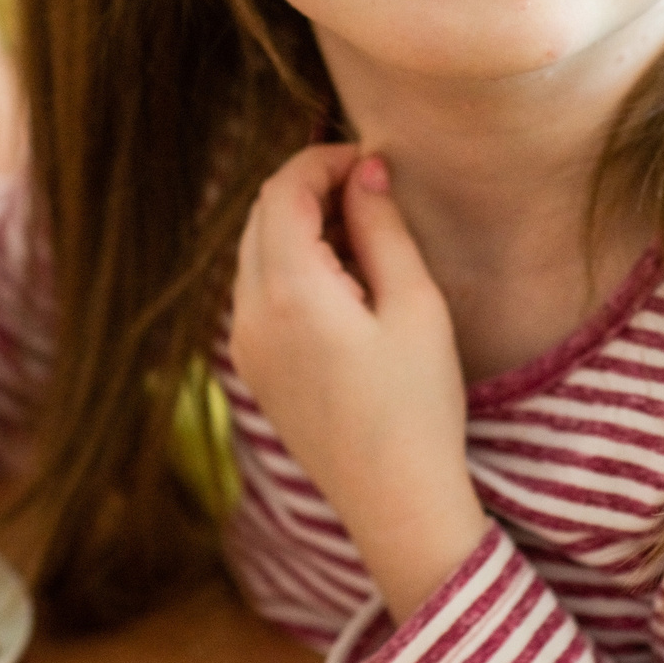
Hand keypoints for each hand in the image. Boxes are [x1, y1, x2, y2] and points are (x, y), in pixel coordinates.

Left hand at [229, 147, 488, 620]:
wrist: (396, 502)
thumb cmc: (418, 405)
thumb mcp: (414, 304)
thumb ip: (382, 227)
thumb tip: (365, 170)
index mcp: (288, 292)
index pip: (282, 191)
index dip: (323, 160)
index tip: (371, 160)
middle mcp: (249, 314)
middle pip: (261, 215)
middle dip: (309, 188)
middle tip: (371, 191)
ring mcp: (245, 344)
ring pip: (256, 252)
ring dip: (300, 227)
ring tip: (367, 238)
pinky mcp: (254, 369)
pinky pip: (258, 292)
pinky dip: (292, 267)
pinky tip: (346, 284)